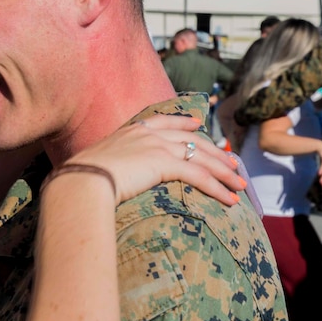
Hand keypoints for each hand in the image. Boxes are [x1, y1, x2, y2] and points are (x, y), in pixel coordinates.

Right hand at [58, 115, 245, 206]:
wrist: (81, 180)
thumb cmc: (80, 178)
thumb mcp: (94, 163)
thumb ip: (108, 164)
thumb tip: (101, 176)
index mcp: (131, 130)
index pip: (165, 121)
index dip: (185, 123)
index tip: (198, 125)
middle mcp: (148, 133)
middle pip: (192, 139)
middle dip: (216, 152)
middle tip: (233, 163)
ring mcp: (157, 146)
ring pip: (202, 157)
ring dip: (224, 173)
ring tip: (240, 185)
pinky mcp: (165, 163)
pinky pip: (200, 176)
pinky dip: (218, 188)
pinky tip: (230, 199)